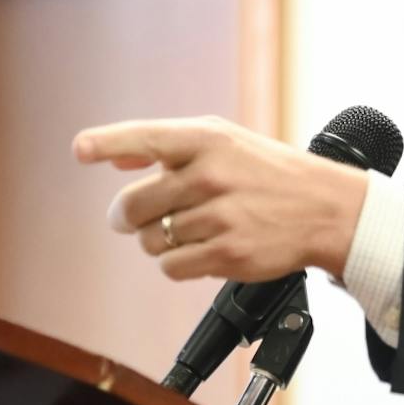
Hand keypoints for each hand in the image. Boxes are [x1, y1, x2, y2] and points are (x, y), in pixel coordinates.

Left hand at [73, 115, 369, 282]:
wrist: (323, 208)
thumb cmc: (265, 171)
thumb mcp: (223, 141)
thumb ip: (166, 148)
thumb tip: (115, 158)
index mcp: (207, 140)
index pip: (145, 137)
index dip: (107, 142)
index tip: (80, 150)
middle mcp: (211, 175)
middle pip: (134, 205)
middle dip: (128, 216)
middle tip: (136, 217)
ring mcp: (220, 217)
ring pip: (150, 241)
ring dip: (157, 240)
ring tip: (186, 230)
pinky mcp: (228, 255)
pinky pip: (171, 266)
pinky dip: (176, 263)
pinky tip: (199, 250)